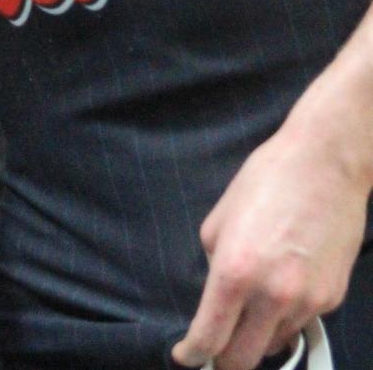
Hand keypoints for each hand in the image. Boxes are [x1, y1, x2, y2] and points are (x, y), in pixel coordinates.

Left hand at [171, 114, 365, 369]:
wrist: (324, 165)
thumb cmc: (266, 181)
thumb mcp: (221, 219)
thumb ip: (215, 265)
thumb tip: (218, 298)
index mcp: (235, 272)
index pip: (210, 337)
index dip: (192, 354)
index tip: (185, 357)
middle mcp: (272, 295)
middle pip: (243, 360)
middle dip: (224, 359)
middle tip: (216, 347)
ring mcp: (306, 301)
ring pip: (273, 344)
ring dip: (257, 336)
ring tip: (252, 308)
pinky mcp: (330, 300)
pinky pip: (299, 323)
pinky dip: (285, 317)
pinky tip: (282, 286)